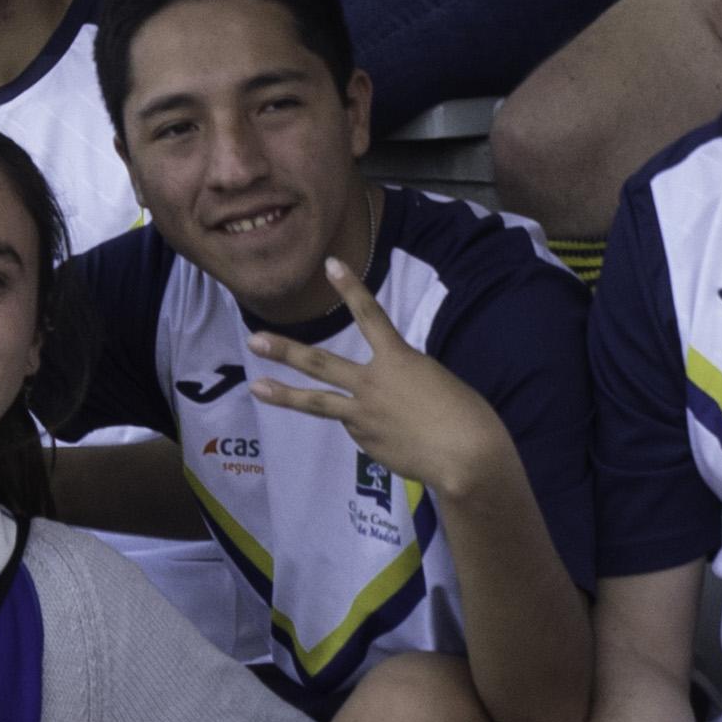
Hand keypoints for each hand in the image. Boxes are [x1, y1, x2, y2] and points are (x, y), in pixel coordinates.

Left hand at [247, 255, 510, 503]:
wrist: (467, 457)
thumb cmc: (466, 415)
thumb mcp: (434, 381)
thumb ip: (402, 381)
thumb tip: (379, 398)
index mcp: (399, 359)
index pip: (370, 315)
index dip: (350, 288)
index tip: (330, 264)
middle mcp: (372, 383)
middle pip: (320, 363)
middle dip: (285, 351)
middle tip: (255, 341)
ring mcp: (363, 415)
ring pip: (317, 403)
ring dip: (283, 394)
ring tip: (256, 388)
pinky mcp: (364, 442)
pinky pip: (358, 429)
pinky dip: (367, 428)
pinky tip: (392, 438)